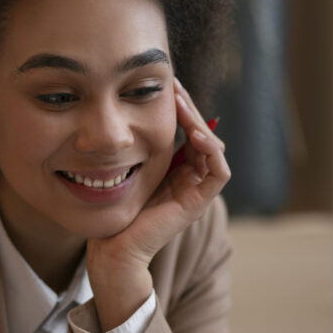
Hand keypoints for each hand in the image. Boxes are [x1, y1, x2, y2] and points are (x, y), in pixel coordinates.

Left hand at [87, 78, 230, 330]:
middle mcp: (189, 179)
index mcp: (175, 170)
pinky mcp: (198, 204)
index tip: (166, 86)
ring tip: (182, 104)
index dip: (181, 108)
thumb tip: (132, 108)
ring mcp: (196, 192)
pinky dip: (212, 151)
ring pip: (213, 149)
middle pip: (203, 134)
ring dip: (200, 123)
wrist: (112, 247)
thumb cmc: (113, 210)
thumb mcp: (126, 167)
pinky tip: (194, 134)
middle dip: (189, 108)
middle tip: (175, 86)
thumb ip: (136, 145)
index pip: (189, 131)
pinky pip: (220, 173)